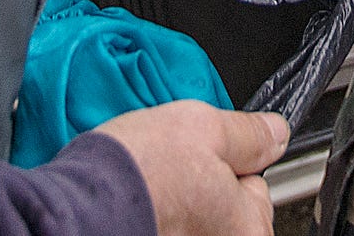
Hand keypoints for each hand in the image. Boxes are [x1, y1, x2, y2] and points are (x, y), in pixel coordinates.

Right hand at [93, 101, 287, 235]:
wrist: (79, 207)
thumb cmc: (140, 172)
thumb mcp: (204, 127)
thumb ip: (248, 133)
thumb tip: (274, 133)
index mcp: (249, 229)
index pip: (257, 188)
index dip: (229, 163)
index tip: (202, 156)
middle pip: (224, 211)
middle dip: (203, 188)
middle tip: (172, 169)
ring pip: (192, 224)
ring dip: (176, 207)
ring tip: (150, 187)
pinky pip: (164, 230)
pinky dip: (154, 222)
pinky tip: (138, 207)